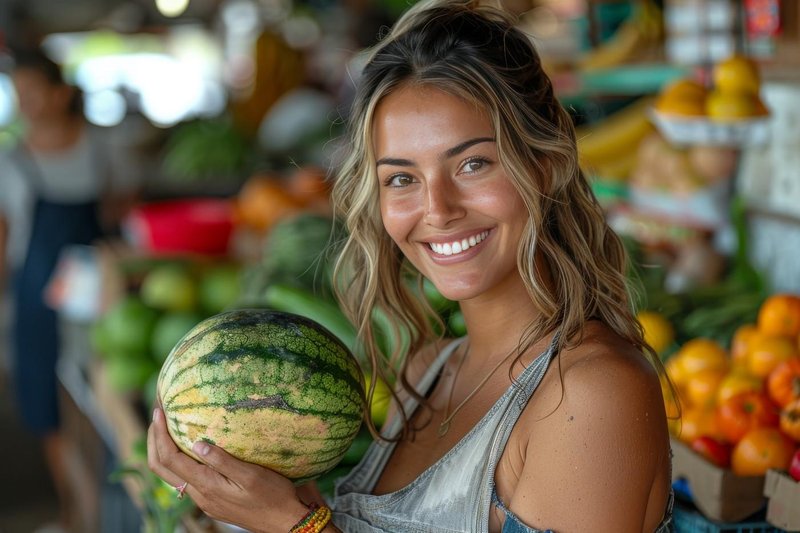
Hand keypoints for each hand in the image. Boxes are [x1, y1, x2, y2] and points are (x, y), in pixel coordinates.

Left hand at [147, 407, 310, 532]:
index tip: (159, 410)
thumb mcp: (251, 475)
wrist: (284, 522)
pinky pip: (185, 480)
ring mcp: (205, 500)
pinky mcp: (212, 501)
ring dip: (163, 451)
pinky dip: (178, 460)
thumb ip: (223, 461)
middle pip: (161, 469)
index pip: (170, 459)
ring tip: (167, 428)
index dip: (160, 434)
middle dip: (153, 441)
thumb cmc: (273, 496)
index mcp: (207, 486)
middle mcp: (200, 495)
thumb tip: (197, 444)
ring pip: (171, 476)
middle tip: (157, 415)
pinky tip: (189, 449)